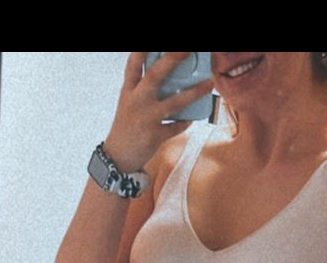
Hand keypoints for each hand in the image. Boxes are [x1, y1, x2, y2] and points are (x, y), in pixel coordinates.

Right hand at [105, 52, 213, 174]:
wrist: (118, 156)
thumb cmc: (128, 124)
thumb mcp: (129, 101)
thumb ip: (142, 85)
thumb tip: (166, 70)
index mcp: (129, 89)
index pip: (134, 62)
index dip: (143, 49)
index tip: (152, 42)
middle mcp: (137, 100)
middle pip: (155, 75)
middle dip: (173, 59)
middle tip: (188, 49)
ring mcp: (146, 118)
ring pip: (174, 103)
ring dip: (194, 93)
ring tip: (209, 84)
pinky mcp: (154, 136)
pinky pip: (176, 127)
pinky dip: (186, 122)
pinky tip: (193, 117)